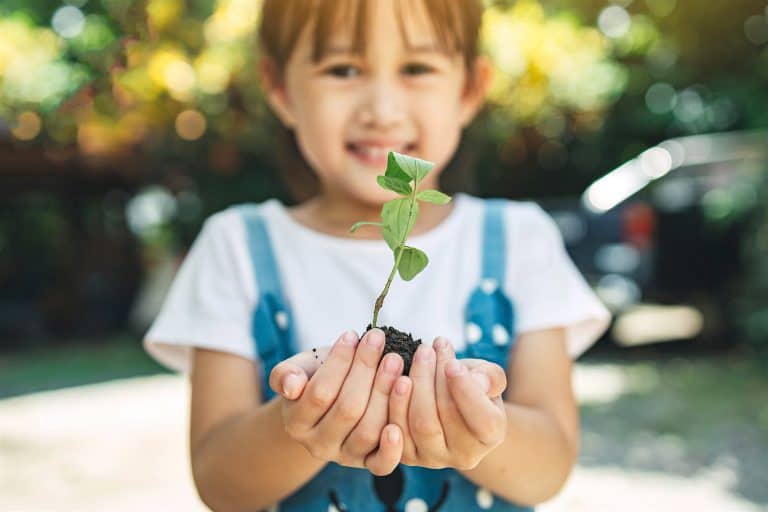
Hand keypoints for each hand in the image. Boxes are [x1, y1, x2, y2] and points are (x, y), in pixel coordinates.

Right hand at [268, 329, 403, 474]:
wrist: (334, 395)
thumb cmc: (318, 376)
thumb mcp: (298, 369)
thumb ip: (286, 374)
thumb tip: (291, 385)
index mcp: (297, 423)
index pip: (320, 393)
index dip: (338, 363)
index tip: (352, 335)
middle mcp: (318, 445)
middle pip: (347, 410)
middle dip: (365, 370)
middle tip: (379, 341)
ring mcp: (345, 456)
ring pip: (368, 431)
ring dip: (385, 393)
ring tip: (394, 361)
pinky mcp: (369, 462)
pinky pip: (381, 465)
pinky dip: (391, 449)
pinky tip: (398, 425)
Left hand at [389, 338, 507, 469]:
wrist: (451, 403)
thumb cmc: (472, 385)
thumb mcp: (488, 376)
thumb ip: (490, 376)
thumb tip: (476, 380)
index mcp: (491, 436)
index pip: (483, 420)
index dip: (466, 391)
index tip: (452, 364)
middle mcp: (464, 454)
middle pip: (445, 416)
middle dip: (430, 377)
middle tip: (425, 349)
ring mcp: (434, 458)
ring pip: (418, 424)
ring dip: (412, 385)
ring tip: (411, 359)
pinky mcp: (408, 456)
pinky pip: (395, 431)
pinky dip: (393, 401)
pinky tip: (395, 377)